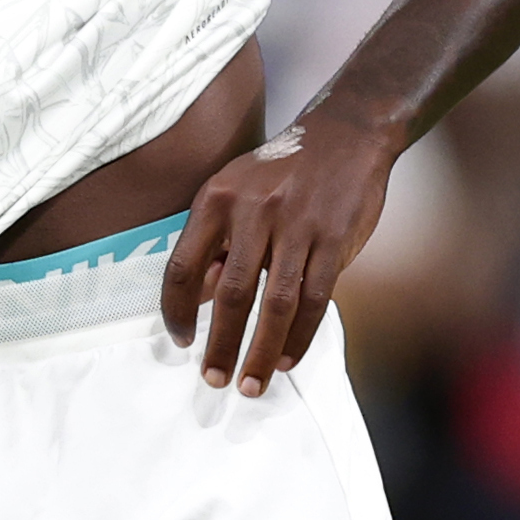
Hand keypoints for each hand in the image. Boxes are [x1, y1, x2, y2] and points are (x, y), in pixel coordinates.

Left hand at [162, 112, 398, 397]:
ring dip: (262, 351)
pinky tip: (288, 359)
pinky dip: (299, 335)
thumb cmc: (279, 171)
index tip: (180, 341)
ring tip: (251, 385)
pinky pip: (314, 298)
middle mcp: (252, 211)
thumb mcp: (233, 190)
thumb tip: (195, 299)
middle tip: (213, 380)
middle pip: (229, 292)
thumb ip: (214, 241)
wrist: (343, 135)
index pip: (182, 265)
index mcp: (216, 199)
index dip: (176, 310)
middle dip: (220, 344)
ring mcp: (296, 226)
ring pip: (275, 303)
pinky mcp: (333, 239)